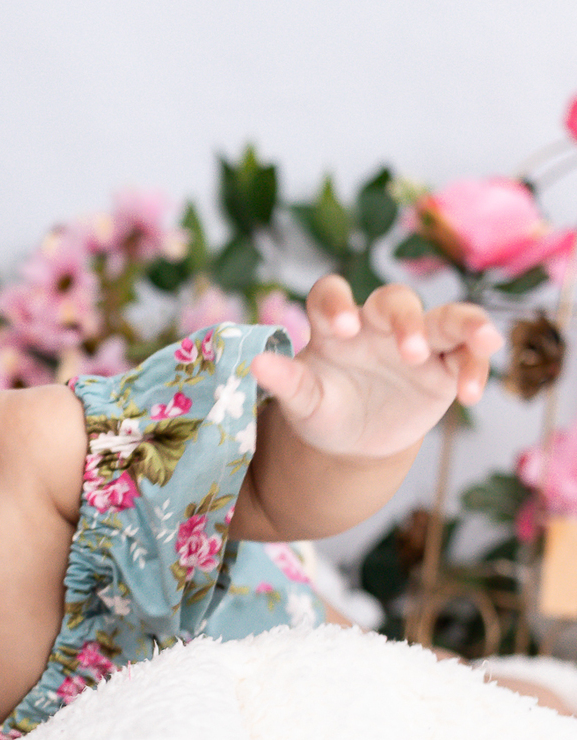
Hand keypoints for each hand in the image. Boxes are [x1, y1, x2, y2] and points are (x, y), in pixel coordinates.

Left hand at [250, 276, 503, 461]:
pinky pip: (468, 355)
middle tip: (412, 351)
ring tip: (483, 340)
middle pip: (397, 300)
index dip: (337, 303)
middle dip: (407, 319)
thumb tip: (256, 364)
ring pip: (448, 318)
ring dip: (467, 324)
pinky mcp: (445, 367)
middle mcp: (377, 325)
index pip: (331, 295)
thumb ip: (286, 383)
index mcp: (334, 326)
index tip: (344, 327)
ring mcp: (417, 342)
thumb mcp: (303, 403)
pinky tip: (470, 394)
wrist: (354, 443)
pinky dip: (476, 367)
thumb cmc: (323, 412)